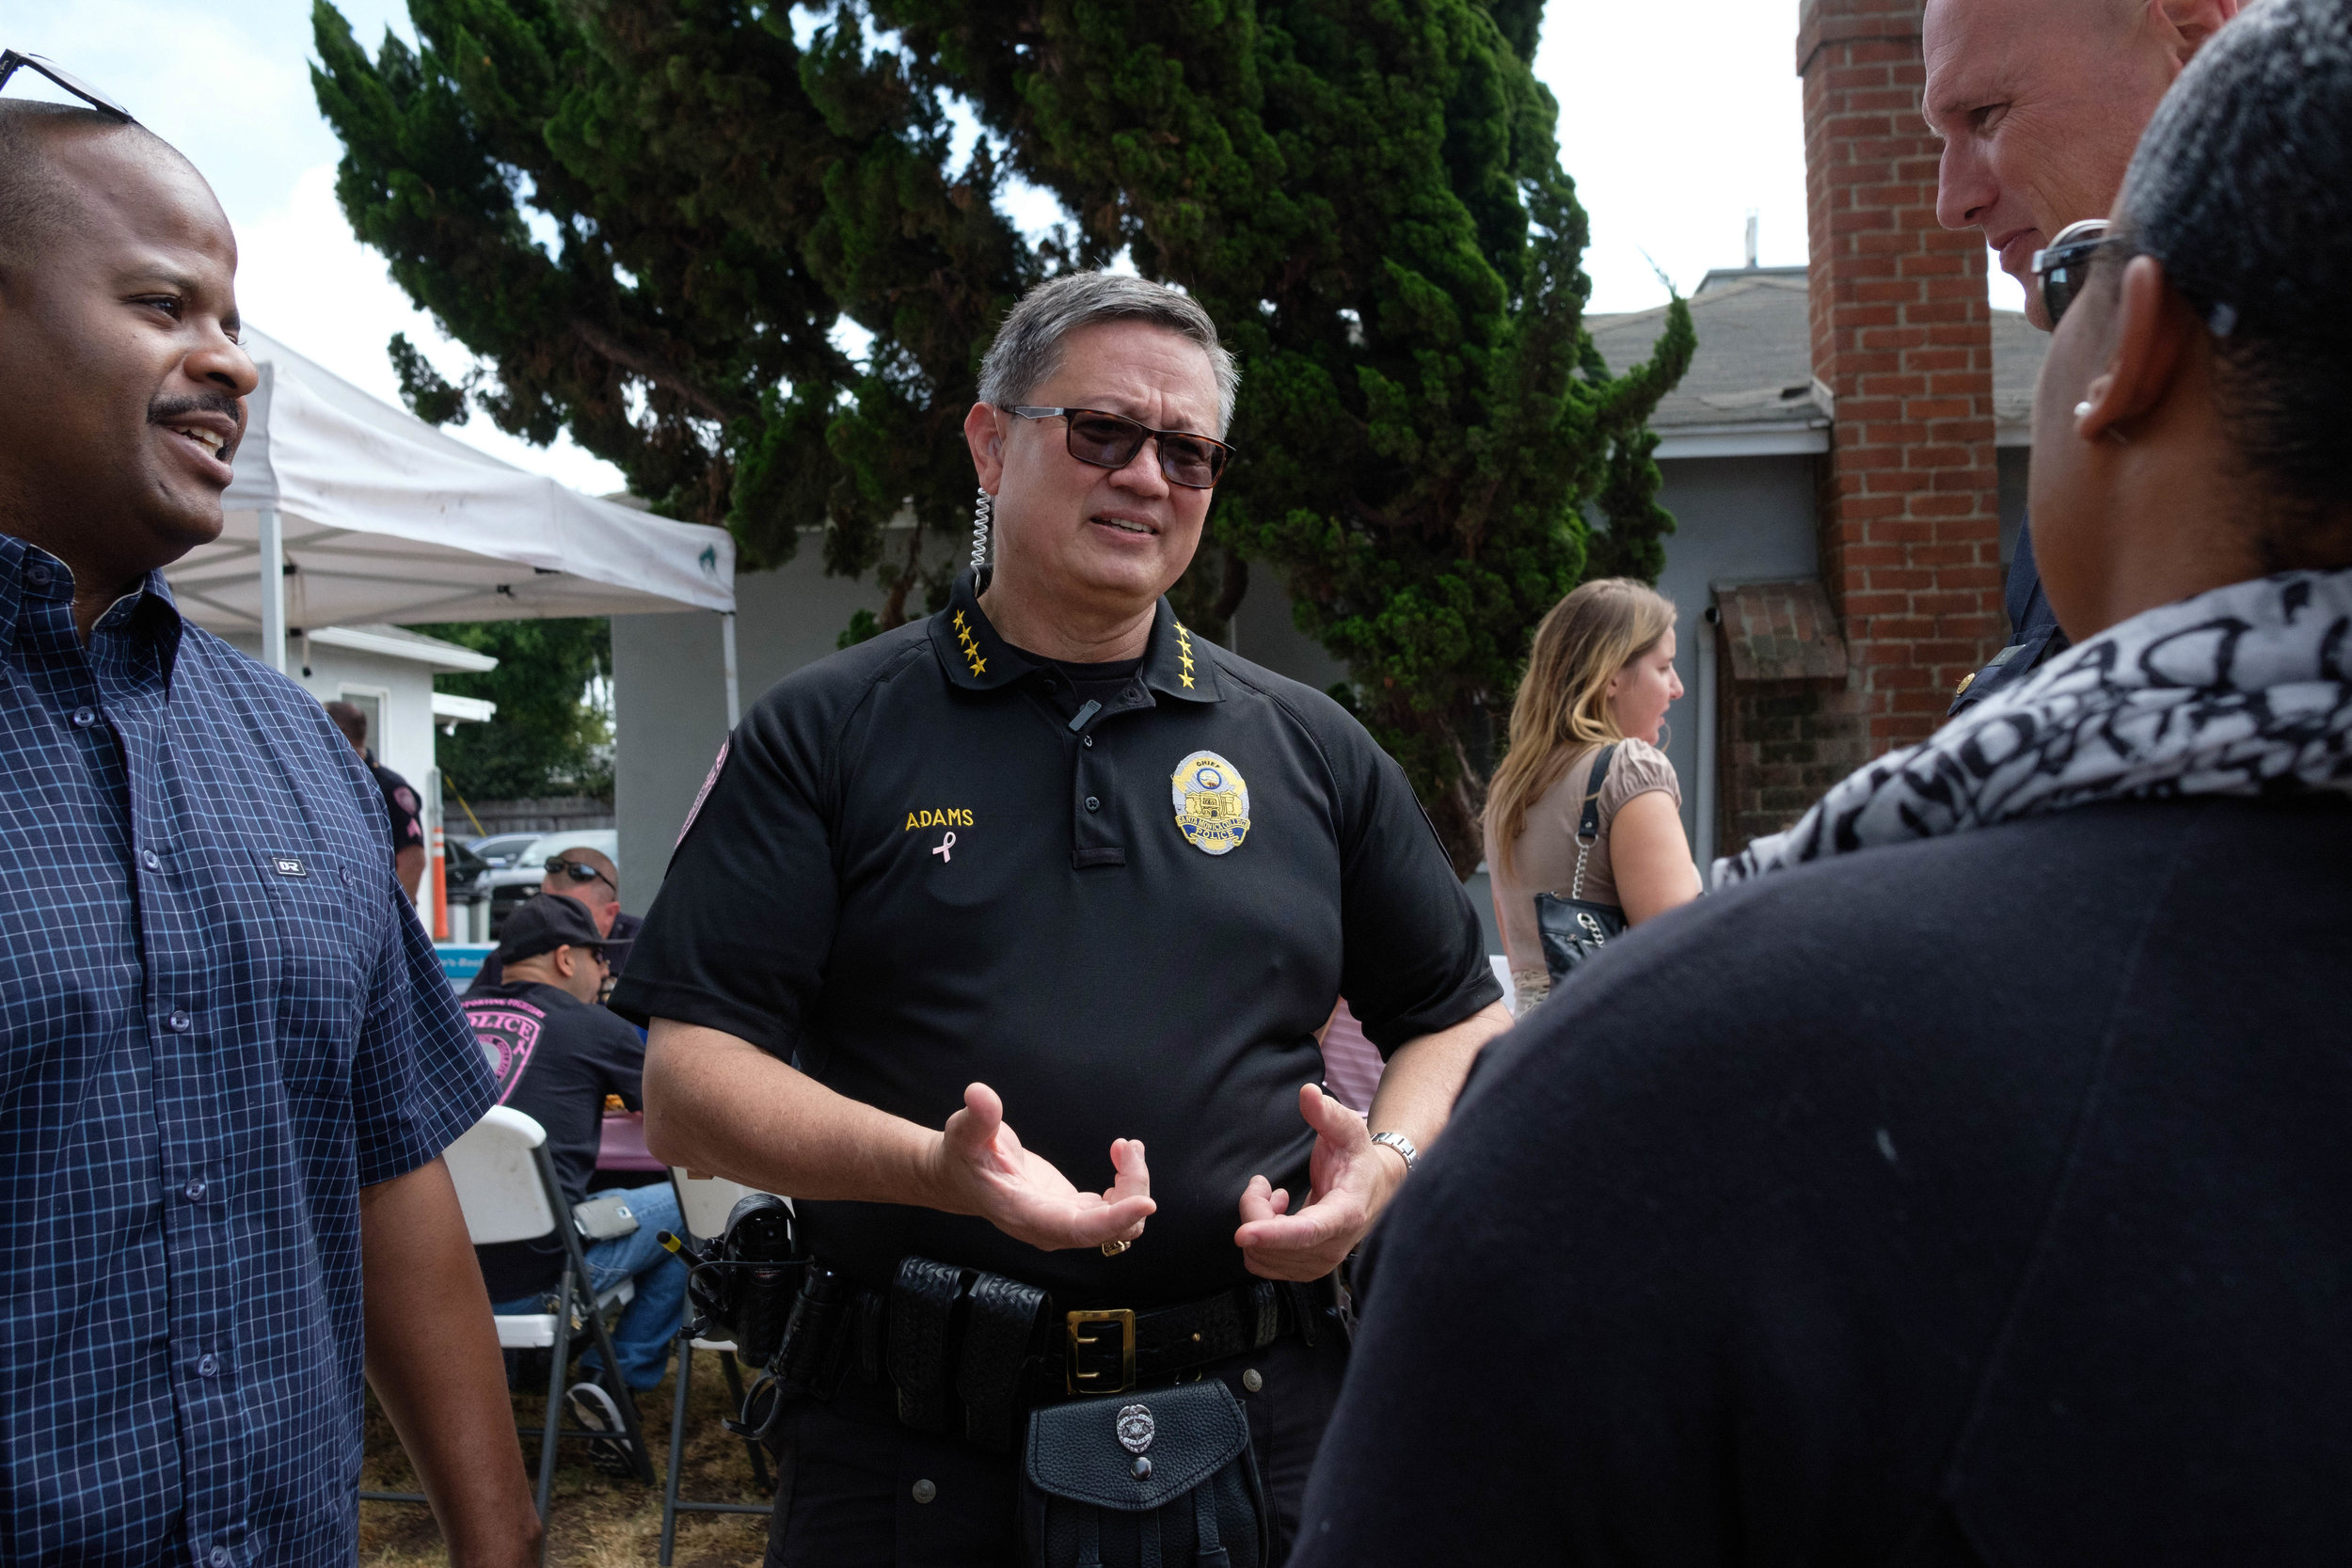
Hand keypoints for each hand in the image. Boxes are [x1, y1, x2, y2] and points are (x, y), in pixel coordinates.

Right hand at [930, 1082, 1154, 1250]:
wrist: (960, 1175)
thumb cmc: (963, 1157)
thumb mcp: (964, 1133)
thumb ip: (977, 1117)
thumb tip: (979, 1094)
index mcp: (1027, 1215)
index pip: (1078, 1229)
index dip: (1114, 1219)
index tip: (1146, 1202)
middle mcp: (1051, 1228)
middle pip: (1111, 1228)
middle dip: (1133, 1189)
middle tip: (1129, 1146)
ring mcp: (1065, 1223)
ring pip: (1120, 1223)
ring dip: (1134, 1187)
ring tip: (1129, 1147)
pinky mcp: (1075, 1212)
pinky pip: (1115, 1211)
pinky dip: (1128, 1186)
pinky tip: (1122, 1154)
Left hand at [1234, 1084, 1403, 1280]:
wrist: (1375, 1191)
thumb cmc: (1358, 1159)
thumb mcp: (1349, 1129)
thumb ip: (1327, 1113)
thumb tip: (1308, 1093)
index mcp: (1346, 1215)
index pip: (1305, 1232)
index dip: (1273, 1234)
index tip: (1242, 1232)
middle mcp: (1332, 1248)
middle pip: (1271, 1241)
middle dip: (1255, 1208)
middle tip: (1265, 1183)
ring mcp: (1318, 1263)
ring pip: (1261, 1255)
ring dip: (1256, 1222)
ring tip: (1276, 1198)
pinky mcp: (1304, 1269)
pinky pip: (1261, 1261)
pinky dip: (1259, 1238)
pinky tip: (1277, 1215)